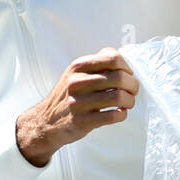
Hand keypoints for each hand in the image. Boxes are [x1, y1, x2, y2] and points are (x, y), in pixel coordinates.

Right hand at [15, 48, 138, 165]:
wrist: (47, 120)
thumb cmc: (68, 96)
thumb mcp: (75, 73)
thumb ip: (97, 63)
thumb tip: (120, 59)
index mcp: (78, 67)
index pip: (113, 58)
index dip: (127, 67)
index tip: (128, 75)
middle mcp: (77, 82)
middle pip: (119, 77)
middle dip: (133, 85)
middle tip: (132, 91)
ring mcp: (78, 102)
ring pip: (118, 97)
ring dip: (130, 101)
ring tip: (127, 103)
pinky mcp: (82, 121)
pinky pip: (112, 116)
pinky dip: (122, 115)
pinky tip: (119, 113)